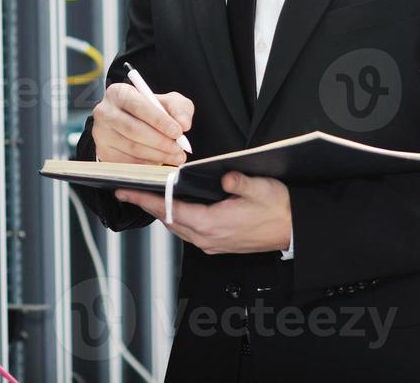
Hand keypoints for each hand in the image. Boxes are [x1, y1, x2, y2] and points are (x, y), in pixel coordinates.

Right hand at [91, 83, 192, 165]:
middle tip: (179, 148)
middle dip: (160, 141)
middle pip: (133, 129)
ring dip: (157, 155)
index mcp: (118, 93)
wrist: (133, 122)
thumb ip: (179, 108)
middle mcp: (104, 112)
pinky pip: (127, 162)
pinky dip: (147, 164)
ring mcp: (101, 133)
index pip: (138, 106)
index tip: (178, 131)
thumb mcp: (168, 102)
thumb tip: (183, 123)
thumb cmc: (151, 111)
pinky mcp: (103, 152)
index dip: (159, 120)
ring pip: (131, 147)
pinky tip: (160, 161)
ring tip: (175, 156)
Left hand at [116, 172, 291, 254]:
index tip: (124, 191)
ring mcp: (212, 243)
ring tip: (146, 195)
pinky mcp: (218, 244)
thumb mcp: (260, 188)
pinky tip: (175, 206)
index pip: (168, 210)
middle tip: (128, 189)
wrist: (294, 229)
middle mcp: (207, 238)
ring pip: (176, 227)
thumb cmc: (278, 209)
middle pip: (167, 220)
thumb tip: (225, 176)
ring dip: (161, 212)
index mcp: (212, 224)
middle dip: (146, 204)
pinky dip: (176, 218)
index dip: (143, 199)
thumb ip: (239, 182)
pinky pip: (188, 231)